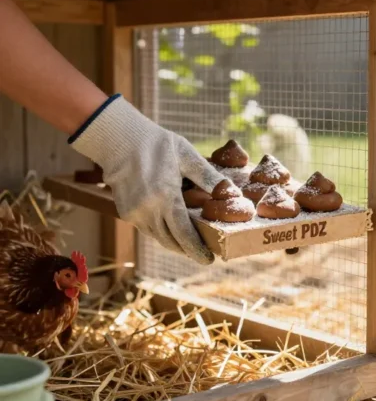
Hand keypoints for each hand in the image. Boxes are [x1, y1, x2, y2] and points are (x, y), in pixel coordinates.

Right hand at [69, 95, 225, 263]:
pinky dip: (162, 233)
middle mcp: (147, 210)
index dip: (197, 249)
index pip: (184, 233)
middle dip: (188, 250)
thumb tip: (231, 193)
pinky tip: (174, 231)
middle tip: (206, 254)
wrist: (119, 140)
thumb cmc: (157, 145)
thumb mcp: (188, 156)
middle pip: (171, 241)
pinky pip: (148, 230)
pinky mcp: (126, 212)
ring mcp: (134, 213)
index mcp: (165, 197)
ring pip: (159, 238)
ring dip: (175, 244)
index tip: (210, 259)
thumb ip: (209, 177)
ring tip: (193, 245)